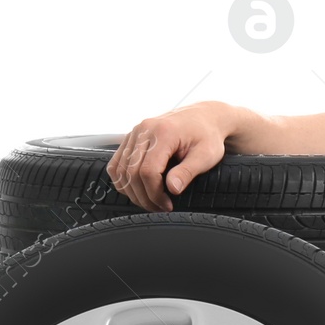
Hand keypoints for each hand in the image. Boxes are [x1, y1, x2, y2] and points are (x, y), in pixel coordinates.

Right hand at [106, 103, 231, 211]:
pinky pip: (116, 164)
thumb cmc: (207, 135)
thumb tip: (172, 189)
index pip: (148, 171)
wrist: (204, 117)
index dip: (155, 194)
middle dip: (144, 197)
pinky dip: (123, 180)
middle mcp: (144, 130)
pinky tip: (138, 189)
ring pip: (120, 170)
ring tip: (150, 201)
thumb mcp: (206, 155)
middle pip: (131, 173)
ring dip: (132, 192)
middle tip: (160, 207)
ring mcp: (135, 132)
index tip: (167, 205)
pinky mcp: (131, 137)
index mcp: (163, 132)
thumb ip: (188, 171)